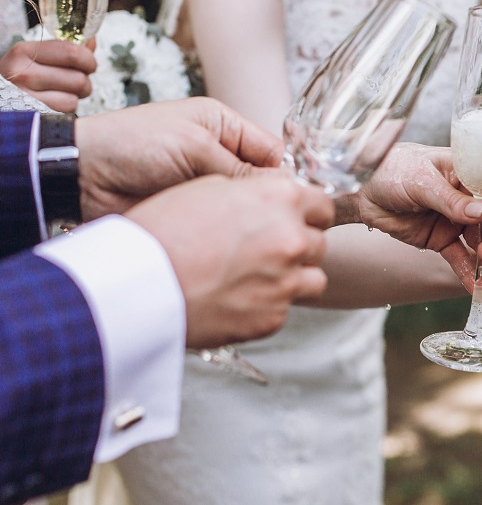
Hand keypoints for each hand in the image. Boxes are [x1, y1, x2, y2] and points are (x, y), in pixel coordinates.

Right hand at [0, 38, 94, 111]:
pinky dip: (68, 106)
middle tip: (77, 80)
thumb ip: (65, 48)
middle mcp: (23, 73)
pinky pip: (67, 110)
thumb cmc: (22, 72)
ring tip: (64, 91)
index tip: (88, 64)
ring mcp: (26, 96)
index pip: (72, 52)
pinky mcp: (34, 113)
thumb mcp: (35, 55)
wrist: (1, 94)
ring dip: (76, 95)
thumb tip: (91, 41)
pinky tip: (56, 101)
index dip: (89, 60)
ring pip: (74, 97)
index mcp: (24, 51)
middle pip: (79, 78)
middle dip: (85, 81)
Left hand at [75, 97, 283, 219]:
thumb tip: (281, 190)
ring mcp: (205, 186)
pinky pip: (221, 224)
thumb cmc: (132, 143)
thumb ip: (239, 168)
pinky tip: (237, 243)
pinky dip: (228, 233)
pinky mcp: (192, 213)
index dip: (286, 175)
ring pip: (243, 206)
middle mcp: (219, 155)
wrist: (81, 176)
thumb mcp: (193, 145)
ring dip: (248, 219)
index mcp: (224, 126)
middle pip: (262, 181)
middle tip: (281, 221)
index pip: (272, 151)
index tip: (299, 200)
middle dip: (270, 200)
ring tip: (259, 234)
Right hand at [124, 174, 333, 347]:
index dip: (306, 212)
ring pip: (313, 278)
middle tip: (264, 250)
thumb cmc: (163, 231)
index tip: (294, 219)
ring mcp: (285, 281)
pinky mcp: (272, 317)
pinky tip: (234, 298)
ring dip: (292, 277)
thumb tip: (276, 195)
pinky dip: (266, 305)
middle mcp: (291, 238)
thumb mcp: (208, 188)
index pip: (322, 204)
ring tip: (254, 277)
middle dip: (297, 245)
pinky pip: (284, 308)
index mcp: (279, 199)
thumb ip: (255, 191)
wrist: (137, 285)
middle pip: (318, 242)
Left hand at [336, 143, 481, 279]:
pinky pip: (459, 259)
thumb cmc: (390, 169)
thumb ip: (450, 198)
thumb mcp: (420, 179)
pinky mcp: (442, 240)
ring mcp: (456, 220)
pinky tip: (478, 290)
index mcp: (468, 174)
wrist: (361, 190)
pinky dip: (469, 274)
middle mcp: (468, 197)